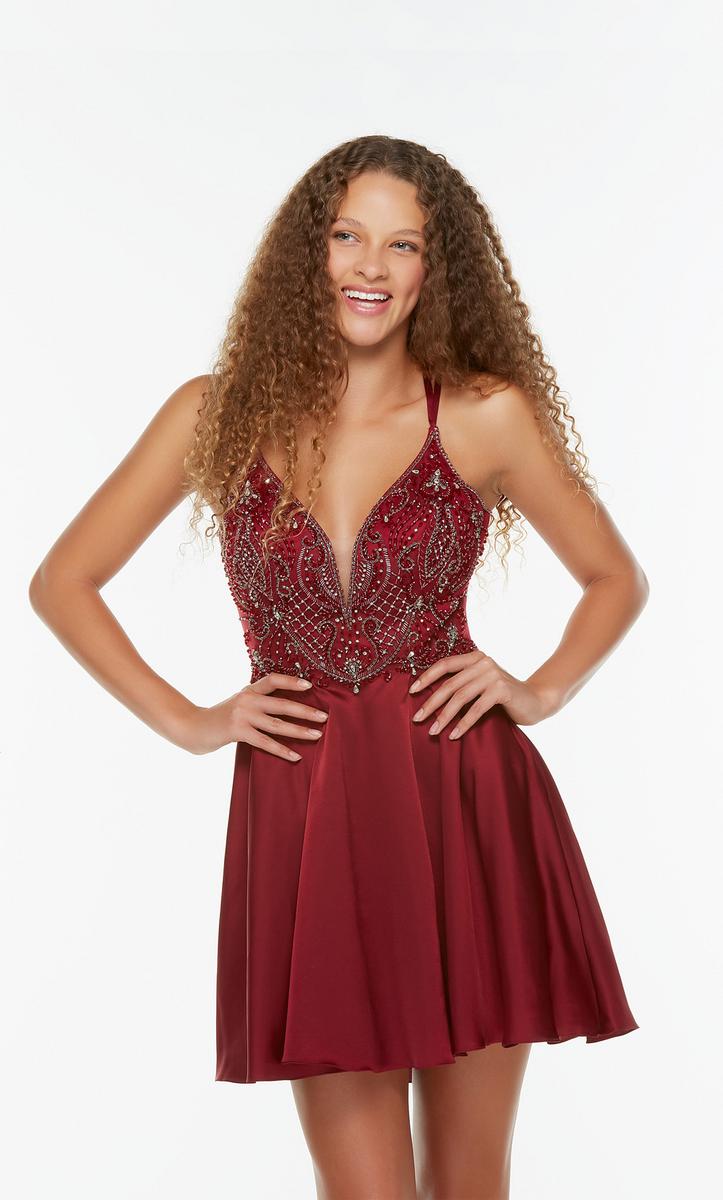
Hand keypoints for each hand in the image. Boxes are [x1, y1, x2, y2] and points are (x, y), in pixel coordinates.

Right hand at [173, 673, 327, 758]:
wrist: (194, 727)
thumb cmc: (221, 716)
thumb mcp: (239, 702)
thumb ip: (257, 700)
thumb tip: (285, 704)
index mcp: (249, 690)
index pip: (273, 680)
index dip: (291, 681)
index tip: (310, 686)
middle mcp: (247, 700)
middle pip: (282, 704)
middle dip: (306, 711)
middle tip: (325, 717)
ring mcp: (242, 715)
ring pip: (277, 724)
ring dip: (299, 730)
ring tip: (317, 735)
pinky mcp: (237, 732)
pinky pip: (265, 742)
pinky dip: (282, 749)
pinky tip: (296, 755)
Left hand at [408, 650, 558, 738]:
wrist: (536, 701)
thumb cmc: (503, 697)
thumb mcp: (481, 685)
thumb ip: (463, 684)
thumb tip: (430, 698)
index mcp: (475, 658)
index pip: (445, 664)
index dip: (427, 677)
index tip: (412, 692)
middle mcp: (483, 662)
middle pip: (450, 684)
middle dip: (431, 703)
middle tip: (417, 718)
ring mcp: (493, 674)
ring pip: (460, 697)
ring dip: (444, 716)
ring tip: (433, 731)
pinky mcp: (502, 689)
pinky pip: (476, 708)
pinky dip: (463, 723)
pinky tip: (454, 735)